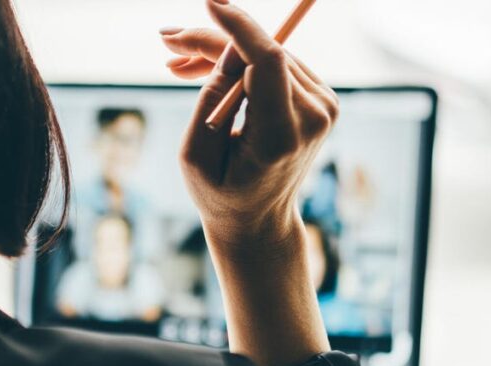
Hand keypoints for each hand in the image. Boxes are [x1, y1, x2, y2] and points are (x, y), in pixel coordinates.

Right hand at [161, 0, 338, 254]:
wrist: (260, 219)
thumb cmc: (221, 195)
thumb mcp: (196, 156)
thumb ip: (210, 99)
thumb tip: (228, 46)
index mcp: (283, 136)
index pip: (269, 62)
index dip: (240, 27)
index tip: (211, 3)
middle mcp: (313, 116)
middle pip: (262, 53)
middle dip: (212, 43)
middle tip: (166, 42)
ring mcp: (323, 106)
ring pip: (267, 55)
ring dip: (222, 54)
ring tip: (177, 65)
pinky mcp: (321, 98)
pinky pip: (276, 65)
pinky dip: (243, 64)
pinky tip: (207, 72)